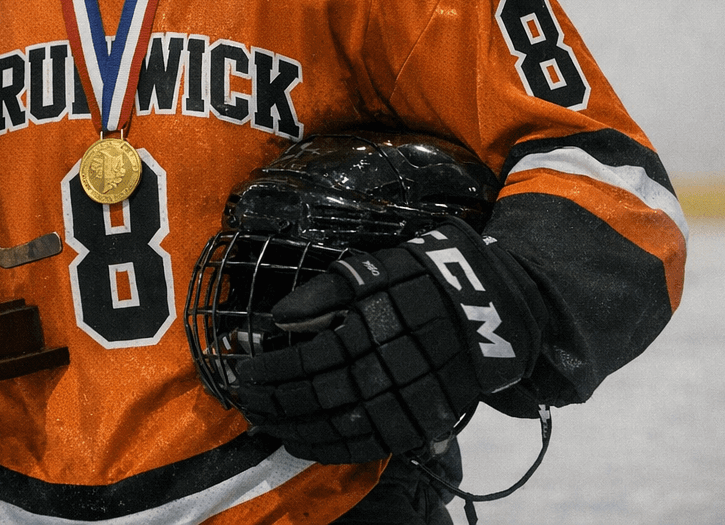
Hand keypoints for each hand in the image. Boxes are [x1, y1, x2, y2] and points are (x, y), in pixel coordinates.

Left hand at [232, 217, 542, 463]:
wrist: (483, 311)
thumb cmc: (415, 283)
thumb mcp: (365, 274)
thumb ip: (317, 297)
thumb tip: (276, 318)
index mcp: (360, 338)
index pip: (298, 364)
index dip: (265, 371)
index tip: (241, 371)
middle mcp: (376, 378)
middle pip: (308, 400)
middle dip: (270, 402)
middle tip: (243, 399)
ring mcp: (396, 408)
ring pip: (331, 430)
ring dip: (290, 429)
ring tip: (263, 422)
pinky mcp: (413, 426)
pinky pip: (362, 448)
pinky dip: (326, 450)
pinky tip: (300, 443)